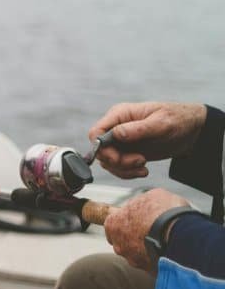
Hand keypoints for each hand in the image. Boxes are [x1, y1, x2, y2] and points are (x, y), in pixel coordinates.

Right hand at [89, 102, 206, 178]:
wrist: (192, 131)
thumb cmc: (178, 119)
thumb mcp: (161, 123)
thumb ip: (138, 129)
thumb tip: (117, 134)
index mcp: (120, 115)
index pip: (96, 132)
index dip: (100, 148)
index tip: (116, 158)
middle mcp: (116, 128)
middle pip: (101, 151)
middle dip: (118, 161)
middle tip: (139, 162)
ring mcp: (121, 142)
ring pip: (108, 162)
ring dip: (123, 169)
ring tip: (143, 168)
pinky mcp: (128, 153)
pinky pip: (118, 167)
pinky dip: (128, 173)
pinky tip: (143, 171)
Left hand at [102, 188, 189, 271]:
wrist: (180, 234)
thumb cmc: (162, 213)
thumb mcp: (152, 196)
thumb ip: (142, 203)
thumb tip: (146, 204)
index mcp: (113, 223)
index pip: (113, 223)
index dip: (127, 220)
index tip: (137, 219)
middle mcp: (118, 244)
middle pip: (124, 240)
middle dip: (136, 236)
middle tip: (152, 229)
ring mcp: (132, 259)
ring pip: (137, 254)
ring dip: (148, 248)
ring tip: (164, 239)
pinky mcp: (147, 270)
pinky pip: (152, 263)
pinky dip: (159, 257)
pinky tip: (170, 249)